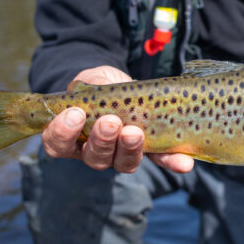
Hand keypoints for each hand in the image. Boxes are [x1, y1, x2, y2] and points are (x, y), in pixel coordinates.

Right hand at [41, 66, 193, 172]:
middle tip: (110, 122)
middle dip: (102, 140)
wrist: (125, 85)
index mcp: (73, 137)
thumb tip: (90, 87)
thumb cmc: (100, 85)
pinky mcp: (152, 150)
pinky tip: (184, 163)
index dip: (62, 133)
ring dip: (130, 149)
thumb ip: (90, 85)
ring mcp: (124, 154)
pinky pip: (161, 160)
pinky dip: (173, 162)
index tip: (73, 114)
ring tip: (134, 132)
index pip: (58, 144)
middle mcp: (96, 152)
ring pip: (123, 163)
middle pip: (95, 157)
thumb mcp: (92, 79)